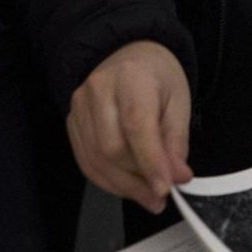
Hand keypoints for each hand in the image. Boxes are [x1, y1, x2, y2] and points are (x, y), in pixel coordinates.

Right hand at [67, 40, 192, 212]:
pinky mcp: (72, 122)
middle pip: (111, 147)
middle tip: (160, 197)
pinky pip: (86, 161)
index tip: (165, 188)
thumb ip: (176, 141)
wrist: (125, 53)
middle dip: (137, 180)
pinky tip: (127, 187)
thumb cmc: (156, 76)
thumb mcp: (179, 101)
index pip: (136, 124)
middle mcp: (98, 90)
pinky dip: (107, 181)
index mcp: (131, 77)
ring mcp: (79, 106)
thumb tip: (176, 177)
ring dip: (123, 186)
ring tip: (148, 197)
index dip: (150, 161)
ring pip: (96, 159)